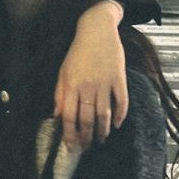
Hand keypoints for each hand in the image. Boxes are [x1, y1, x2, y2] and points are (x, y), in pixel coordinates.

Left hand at [54, 1, 127, 149]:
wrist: (97, 30)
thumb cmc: (77, 52)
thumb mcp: (63, 71)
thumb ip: (60, 94)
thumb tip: (57, 115)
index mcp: (71, 85)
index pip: (69, 117)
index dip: (70, 134)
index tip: (71, 147)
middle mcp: (87, 86)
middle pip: (86, 119)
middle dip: (86, 137)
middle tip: (87, 148)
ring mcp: (105, 83)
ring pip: (104, 114)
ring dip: (103, 131)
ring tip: (101, 140)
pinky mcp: (119, 79)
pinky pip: (122, 102)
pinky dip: (120, 116)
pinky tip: (117, 125)